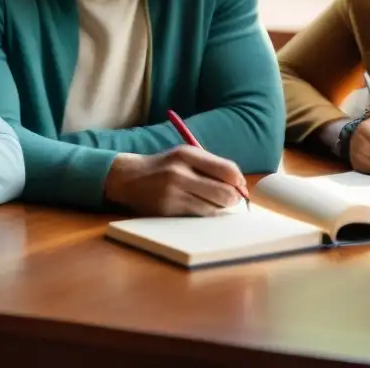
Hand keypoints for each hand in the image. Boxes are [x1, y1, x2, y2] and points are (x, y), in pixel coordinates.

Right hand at [103, 146, 246, 216]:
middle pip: (224, 192)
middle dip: (233, 198)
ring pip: (213, 207)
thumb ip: (212, 165)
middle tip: (232, 199)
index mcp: (187, 154)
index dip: (239, 181)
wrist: (129, 178)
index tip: (241, 186)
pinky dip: (205, 212)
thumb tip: (240, 183)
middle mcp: (180, 172)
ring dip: (219, 207)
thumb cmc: (164, 167)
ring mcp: (173, 193)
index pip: (226, 169)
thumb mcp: (185, 156)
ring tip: (211, 200)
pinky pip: (199, 215)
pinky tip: (199, 206)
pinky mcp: (168, 210)